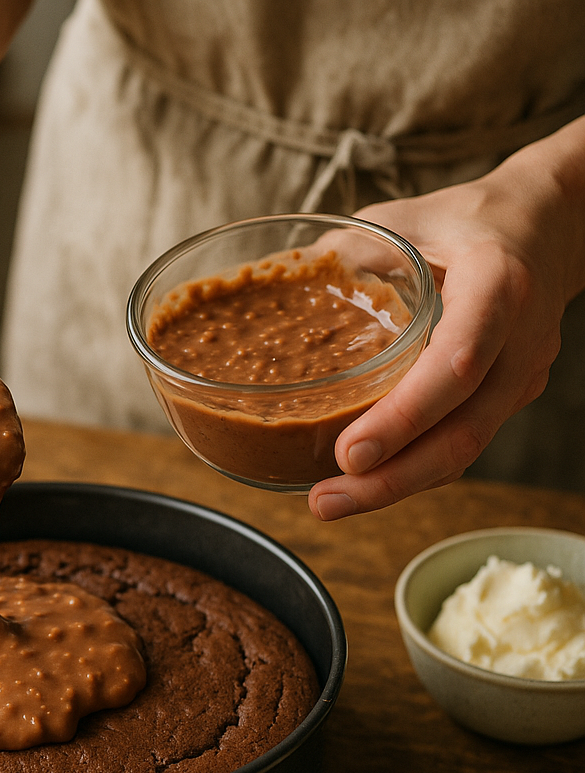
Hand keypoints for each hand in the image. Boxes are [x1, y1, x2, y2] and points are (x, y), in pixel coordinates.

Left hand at [308, 115, 584, 519]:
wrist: (547, 224)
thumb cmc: (464, 221)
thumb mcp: (404, 220)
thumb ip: (344, 254)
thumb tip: (275, 288)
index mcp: (497, 286)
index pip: (457, 363)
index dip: (403, 416)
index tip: (348, 452)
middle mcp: (519, 341)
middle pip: (462, 432)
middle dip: (391, 479)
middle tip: (325, 502)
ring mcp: (520, 376)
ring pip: (464, 450)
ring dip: (396, 487)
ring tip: (331, 503)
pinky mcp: (507, 398)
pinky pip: (461, 443)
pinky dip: (413, 469)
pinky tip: (364, 484)